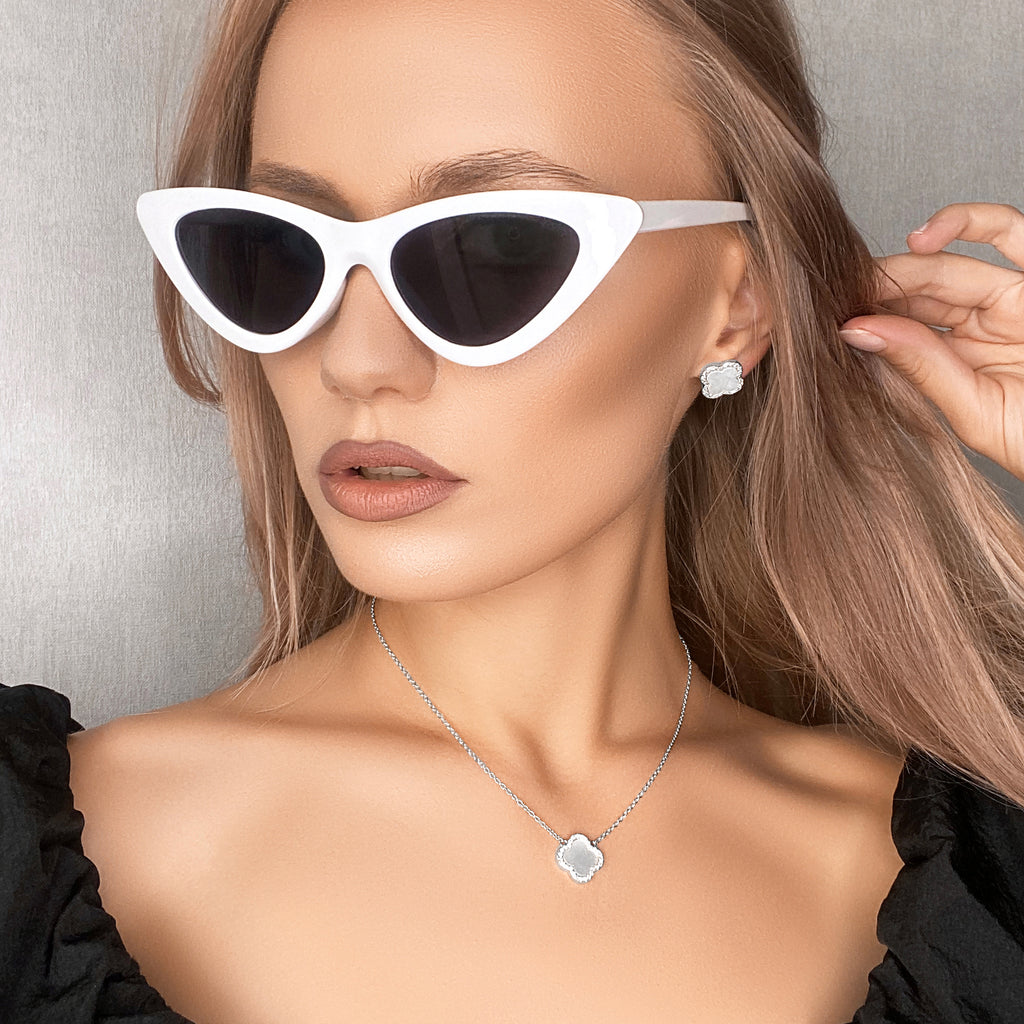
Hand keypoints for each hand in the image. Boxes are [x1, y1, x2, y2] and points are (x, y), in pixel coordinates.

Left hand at [839, 202, 1023, 481]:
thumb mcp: (976, 412)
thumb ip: (923, 368)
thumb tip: (857, 332)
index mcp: (959, 365)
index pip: (903, 331)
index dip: (867, 318)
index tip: (825, 315)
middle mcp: (983, 328)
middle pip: (919, 296)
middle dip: (876, 290)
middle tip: (835, 290)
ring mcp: (1013, 299)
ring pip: (951, 264)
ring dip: (906, 265)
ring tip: (869, 274)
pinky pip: (1009, 232)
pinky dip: (967, 222)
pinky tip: (922, 238)